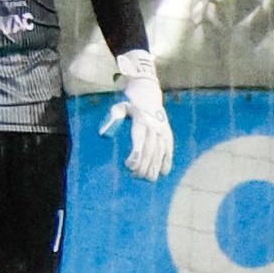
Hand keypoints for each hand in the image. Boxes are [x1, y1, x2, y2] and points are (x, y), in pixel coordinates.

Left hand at [99, 50, 173, 180]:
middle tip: (135, 176)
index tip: (129, 166)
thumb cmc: (130, 105)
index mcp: (141, 120)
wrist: (148, 94)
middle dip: (144, 165)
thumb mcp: (120, 107)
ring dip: (155, 166)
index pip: (139, 140)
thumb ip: (113, 119)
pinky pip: (169, 149)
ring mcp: (163, 130)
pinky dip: (167, 161)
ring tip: (149, 179)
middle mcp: (154, 126)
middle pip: (150, 149)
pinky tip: (164, 172)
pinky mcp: (168, 133)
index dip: (136, 154)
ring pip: (161, 151)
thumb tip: (103, 134)